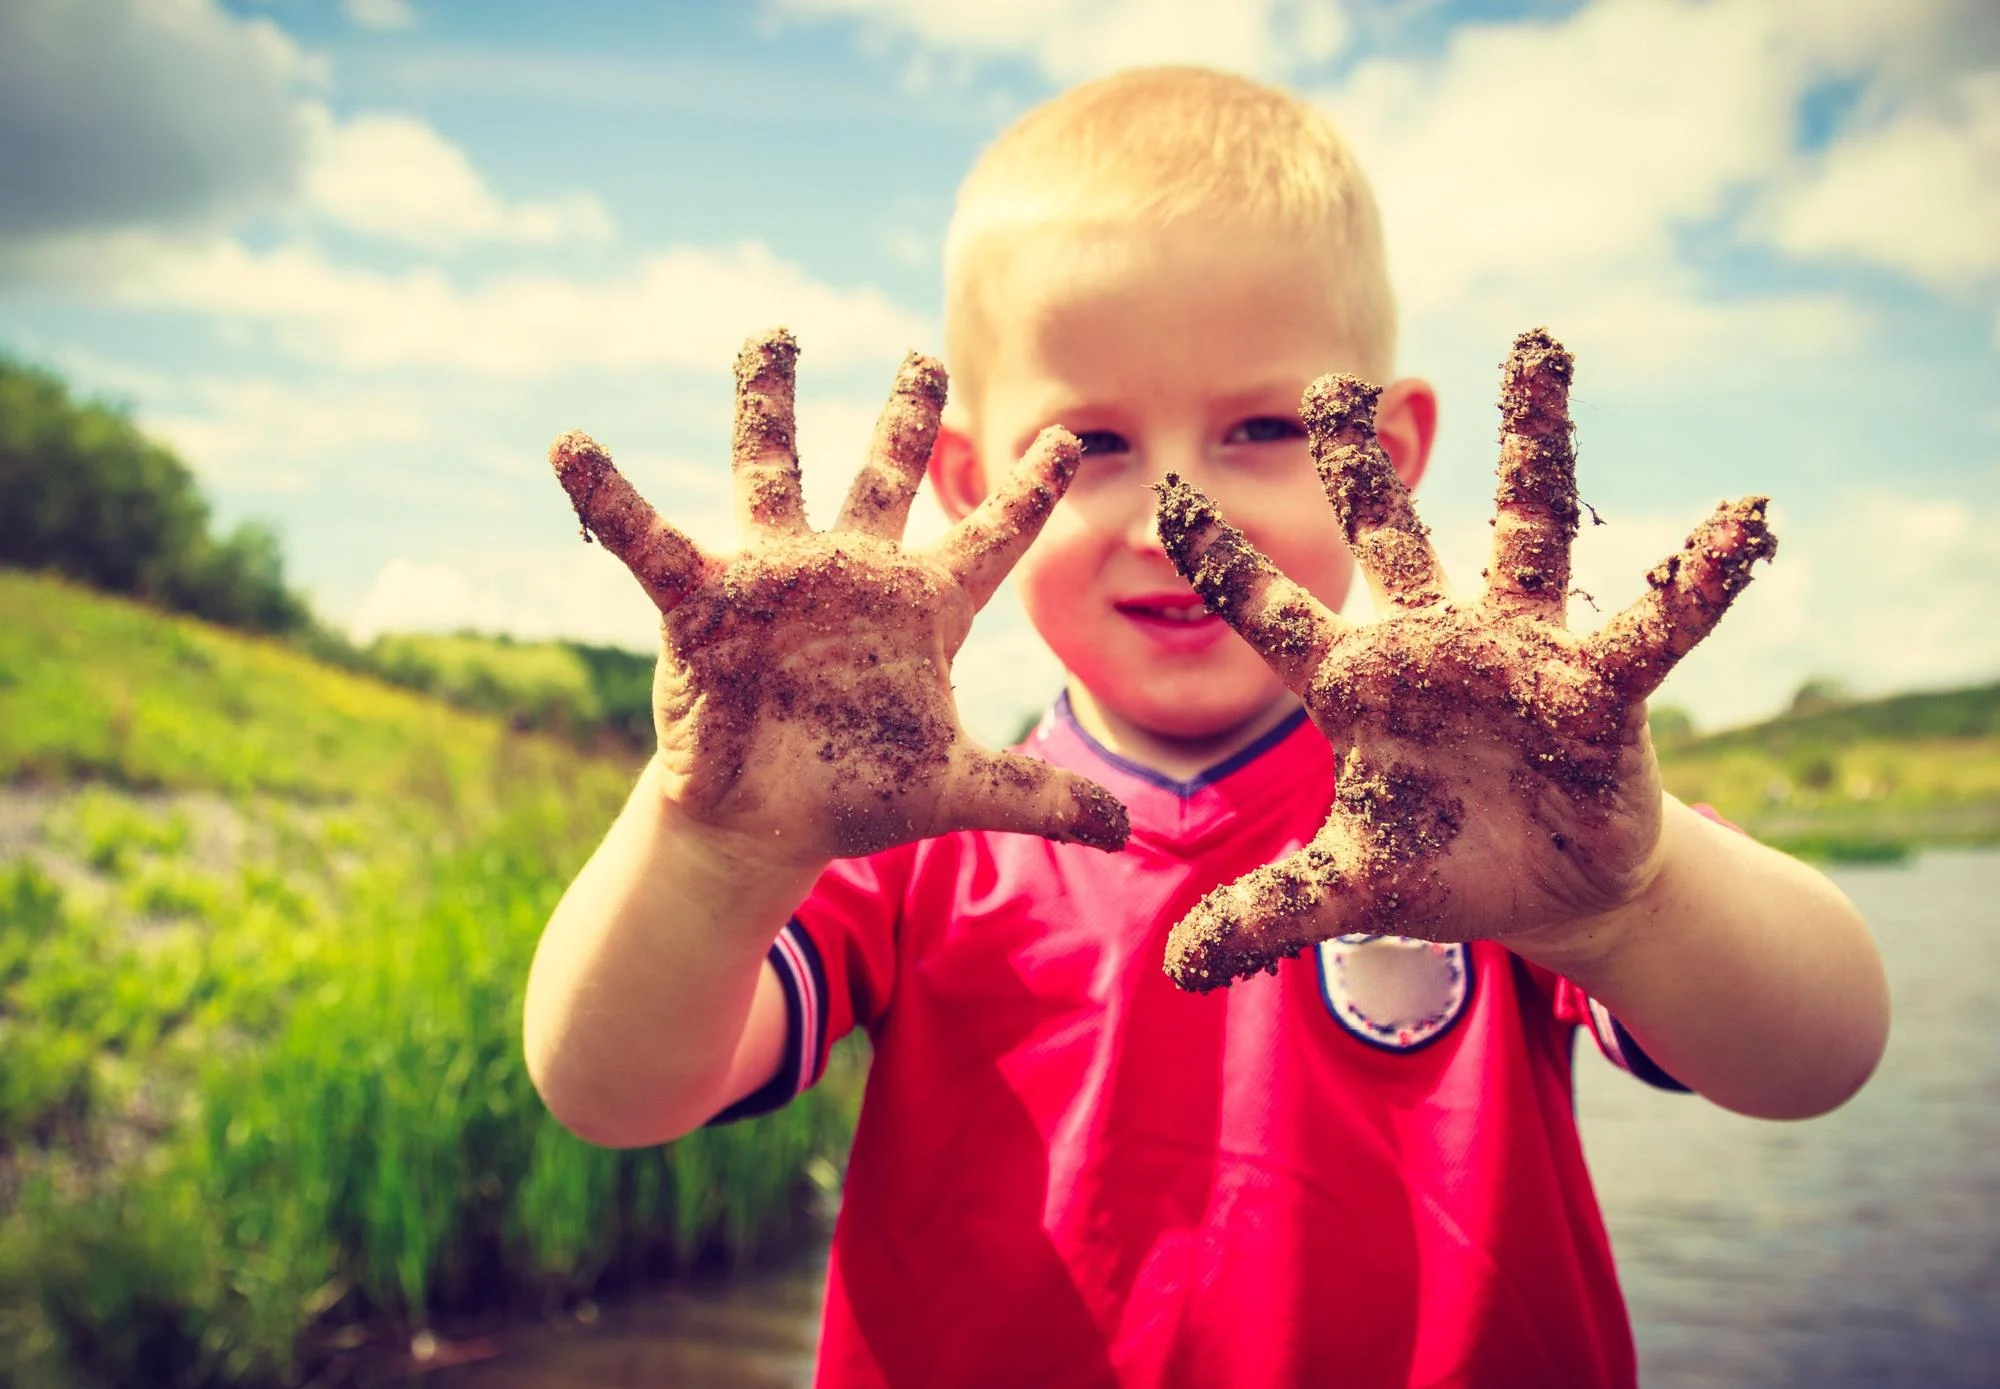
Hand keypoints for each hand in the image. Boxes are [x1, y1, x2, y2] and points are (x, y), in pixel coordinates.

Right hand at [550, 329, 1127, 864]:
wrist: (765, 827)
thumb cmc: (856, 796)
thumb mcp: (958, 790)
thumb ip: (1040, 796)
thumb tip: (1131, 828)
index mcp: (920, 610)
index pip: (990, 536)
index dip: (1029, 492)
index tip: (1073, 441)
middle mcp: (849, 577)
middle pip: (883, 477)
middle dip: (903, 416)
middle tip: (922, 355)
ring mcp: (776, 581)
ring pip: (772, 472)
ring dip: (767, 404)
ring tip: (770, 335)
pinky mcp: (706, 605)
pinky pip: (651, 541)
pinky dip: (612, 498)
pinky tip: (570, 445)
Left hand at [1153, 328, 1774, 990]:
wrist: (1547, 888)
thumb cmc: (1441, 866)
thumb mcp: (1352, 887)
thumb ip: (1272, 912)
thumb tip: (1180, 969)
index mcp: (1358, 686)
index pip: (1275, 613)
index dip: (1224, 560)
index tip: (1165, 491)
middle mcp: (1434, 646)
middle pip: (1390, 536)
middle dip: (1362, 463)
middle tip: (1334, 380)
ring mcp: (1519, 652)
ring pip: (1526, 527)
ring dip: (1535, 440)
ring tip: (1537, 345)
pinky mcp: (1599, 685)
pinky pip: (1655, 622)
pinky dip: (1699, 578)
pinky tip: (1745, 520)